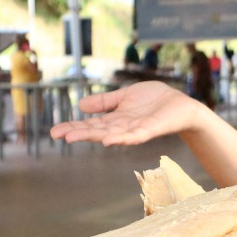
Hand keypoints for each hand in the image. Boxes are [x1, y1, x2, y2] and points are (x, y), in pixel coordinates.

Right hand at [50, 81, 201, 146]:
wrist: (181, 105)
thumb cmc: (156, 100)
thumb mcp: (125, 96)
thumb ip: (105, 102)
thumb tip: (80, 105)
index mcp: (115, 119)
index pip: (90, 124)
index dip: (73, 127)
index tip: (55, 131)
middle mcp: (122, 127)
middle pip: (95, 131)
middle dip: (76, 133)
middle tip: (57, 135)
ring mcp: (134, 130)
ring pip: (109, 135)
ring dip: (91, 137)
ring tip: (72, 138)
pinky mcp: (149, 131)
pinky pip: (133, 136)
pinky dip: (120, 139)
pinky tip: (106, 140)